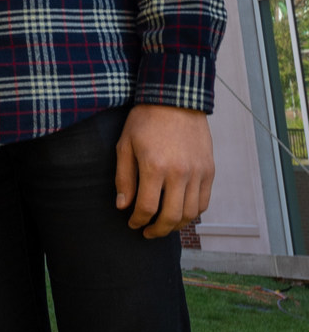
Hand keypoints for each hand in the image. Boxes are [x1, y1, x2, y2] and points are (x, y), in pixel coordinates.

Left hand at [115, 105, 214, 238]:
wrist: (176, 98)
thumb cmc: (146, 120)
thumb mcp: (125, 145)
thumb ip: (124, 178)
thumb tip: (123, 207)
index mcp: (154, 167)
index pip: (146, 208)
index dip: (137, 221)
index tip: (132, 223)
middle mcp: (179, 173)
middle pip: (171, 217)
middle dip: (157, 231)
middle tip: (148, 233)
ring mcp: (197, 172)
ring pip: (190, 213)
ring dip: (176, 225)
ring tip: (164, 225)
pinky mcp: (209, 170)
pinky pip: (204, 201)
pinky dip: (193, 213)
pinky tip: (180, 212)